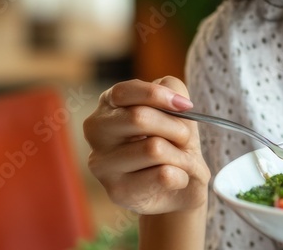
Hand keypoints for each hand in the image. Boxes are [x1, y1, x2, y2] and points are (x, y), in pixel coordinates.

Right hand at [83, 77, 210, 214]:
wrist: (179, 186)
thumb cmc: (173, 141)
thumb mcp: (178, 109)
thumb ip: (174, 92)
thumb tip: (176, 101)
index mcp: (109, 104)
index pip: (123, 92)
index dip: (157, 95)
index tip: (186, 106)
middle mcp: (97, 132)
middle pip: (139, 118)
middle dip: (176, 127)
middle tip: (185, 138)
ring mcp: (102, 163)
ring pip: (154, 148)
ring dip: (181, 155)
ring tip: (181, 161)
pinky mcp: (117, 190)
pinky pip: (163, 175)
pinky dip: (182, 176)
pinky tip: (175, 179)